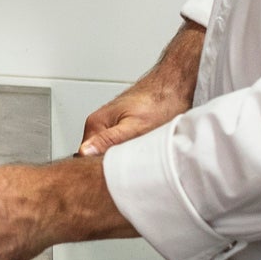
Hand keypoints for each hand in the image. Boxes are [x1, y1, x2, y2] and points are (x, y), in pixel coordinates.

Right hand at [77, 20, 204, 156]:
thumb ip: (109, 140)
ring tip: (141, 157)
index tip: (118, 174)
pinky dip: (132, 152)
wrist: (175, 85)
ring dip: (123, 159)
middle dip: (113, 165)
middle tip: (133, 166)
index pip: (85, 158)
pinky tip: (144, 152)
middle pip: (97, 156)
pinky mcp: (124, 126)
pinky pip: (121, 146)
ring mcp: (112, 125)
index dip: (101, 169)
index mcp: (96, 124)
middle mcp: (100, 124)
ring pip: (111, 152)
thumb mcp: (135, 126)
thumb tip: (85, 152)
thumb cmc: (160, 101)